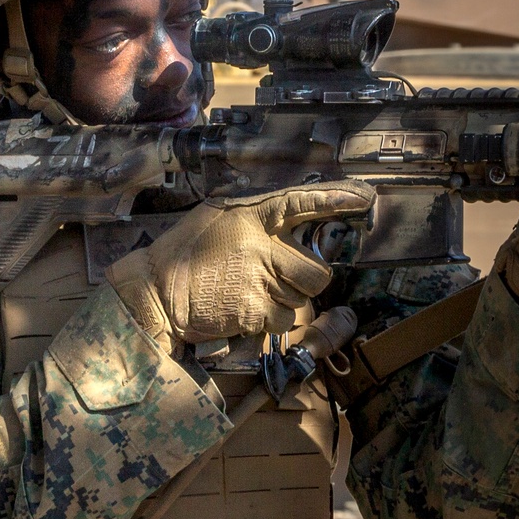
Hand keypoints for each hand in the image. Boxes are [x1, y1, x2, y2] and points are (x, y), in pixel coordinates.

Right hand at [106, 181, 377, 353]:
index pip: (301, 202)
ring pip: (304, 297)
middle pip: (317, 270)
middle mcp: (261, 245)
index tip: (363, 198)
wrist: (156, 293)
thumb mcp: (216, 217)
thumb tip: (292, 215)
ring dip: (288, 299)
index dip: (334, 200)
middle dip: (307, 280)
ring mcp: (260, 279)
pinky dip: (271, 320)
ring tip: (254, 292)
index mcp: (251, 215)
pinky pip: (285, 319)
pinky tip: (246, 309)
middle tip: (281, 278)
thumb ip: (254, 217)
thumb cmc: (184, 254)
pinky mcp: (255, 311)